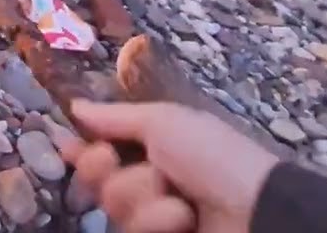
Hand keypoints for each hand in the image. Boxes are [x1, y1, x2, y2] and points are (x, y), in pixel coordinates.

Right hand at [59, 100, 279, 232]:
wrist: (256, 211)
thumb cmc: (213, 157)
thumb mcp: (164, 122)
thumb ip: (114, 117)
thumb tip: (74, 107)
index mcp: (148, 147)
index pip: (97, 148)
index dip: (81, 149)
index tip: (70, 146)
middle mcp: (145, 181)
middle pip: (97, 178)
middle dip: (112, 173)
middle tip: (136, 166)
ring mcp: (151, 216)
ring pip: (114, 206)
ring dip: (144, 199)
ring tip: (179, 202)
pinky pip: (132, 231)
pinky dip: (156, 222)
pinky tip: (183, 221)